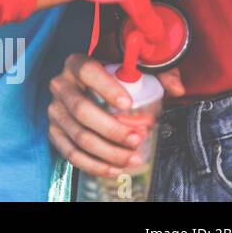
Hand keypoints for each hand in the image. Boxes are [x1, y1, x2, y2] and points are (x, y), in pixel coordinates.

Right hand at [47, 53, 184, 176]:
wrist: (90, 88)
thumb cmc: (115, 78)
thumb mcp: (137, 70)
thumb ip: (160, 74)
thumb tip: (177, 89)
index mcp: (76, 64)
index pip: (87, 72)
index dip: (107, 88)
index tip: (129, 104)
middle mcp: (60, 86)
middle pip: (81, 110)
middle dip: (112, 129)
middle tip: (137, 138)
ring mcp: (55, 110)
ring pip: (79, 136)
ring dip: (108, 151)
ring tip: (132, 157)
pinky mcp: (54, 131)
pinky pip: (70, 153)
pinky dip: (94, 165)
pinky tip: (115, 168)